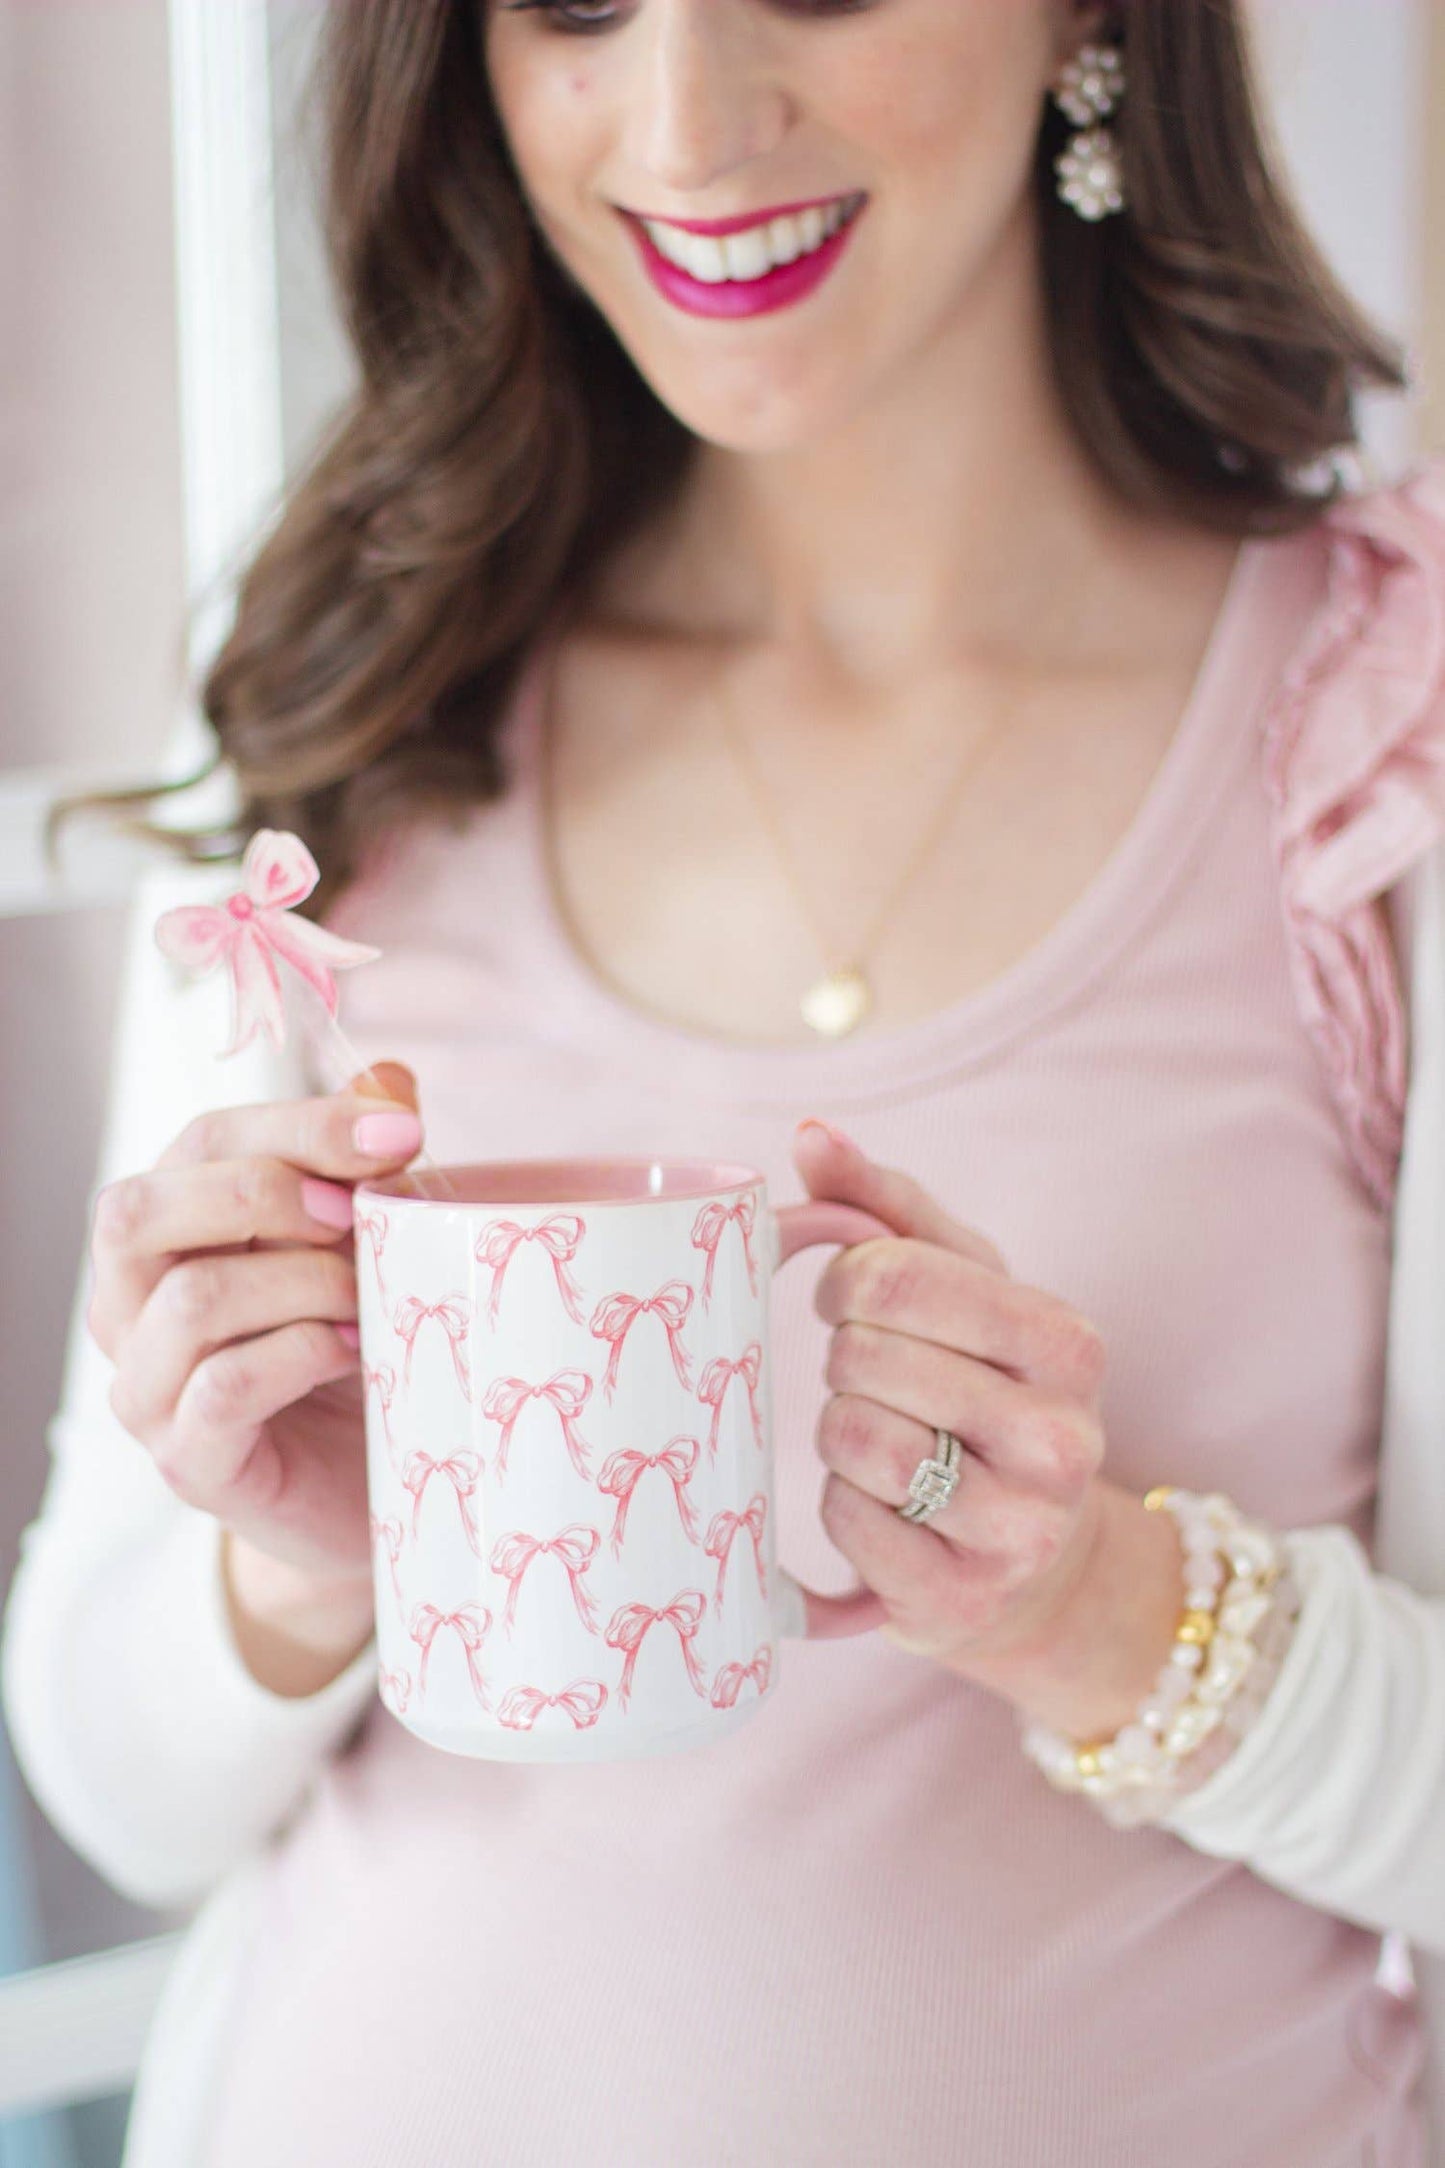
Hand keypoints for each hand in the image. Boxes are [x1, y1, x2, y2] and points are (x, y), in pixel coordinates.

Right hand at [87, 1059, 423, 1604]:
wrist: (372, 1488)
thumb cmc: (359, 1350)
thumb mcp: (372, 1243)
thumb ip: (370, 1162)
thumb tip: (390, 1084)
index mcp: (168, 1229)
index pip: (200, 1141)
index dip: (302, 1124)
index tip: (404, 1135)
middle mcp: (129, 1303)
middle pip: (140, 1209)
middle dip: (268, 1193)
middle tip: (363, 1218)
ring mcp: (146, 1388)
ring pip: (189, 1300)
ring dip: (302, 1284)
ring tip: (370, 1301)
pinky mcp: (186, 1461)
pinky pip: (220, 1388)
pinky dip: (300, 1355)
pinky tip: (356, 1354)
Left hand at [794, 1119, 1184, 1738]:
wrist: (1037, 1561)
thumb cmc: (983, 1391)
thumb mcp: (963, 1285)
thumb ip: (886, 1204)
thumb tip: (810, 1134)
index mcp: (1068, 1342)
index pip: (898, 1276)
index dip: (847, 1282)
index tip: (856, 1300)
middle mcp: (1062, 1437)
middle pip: (864, 1357)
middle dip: (845, 1360)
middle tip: (872, 1378)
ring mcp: (1019, 1529)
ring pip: (853, 1440)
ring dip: (839, 1435)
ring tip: (878, 1437)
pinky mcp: (960, 1601)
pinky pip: (847, 1523)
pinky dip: (844, 1507)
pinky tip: (884, 1506)